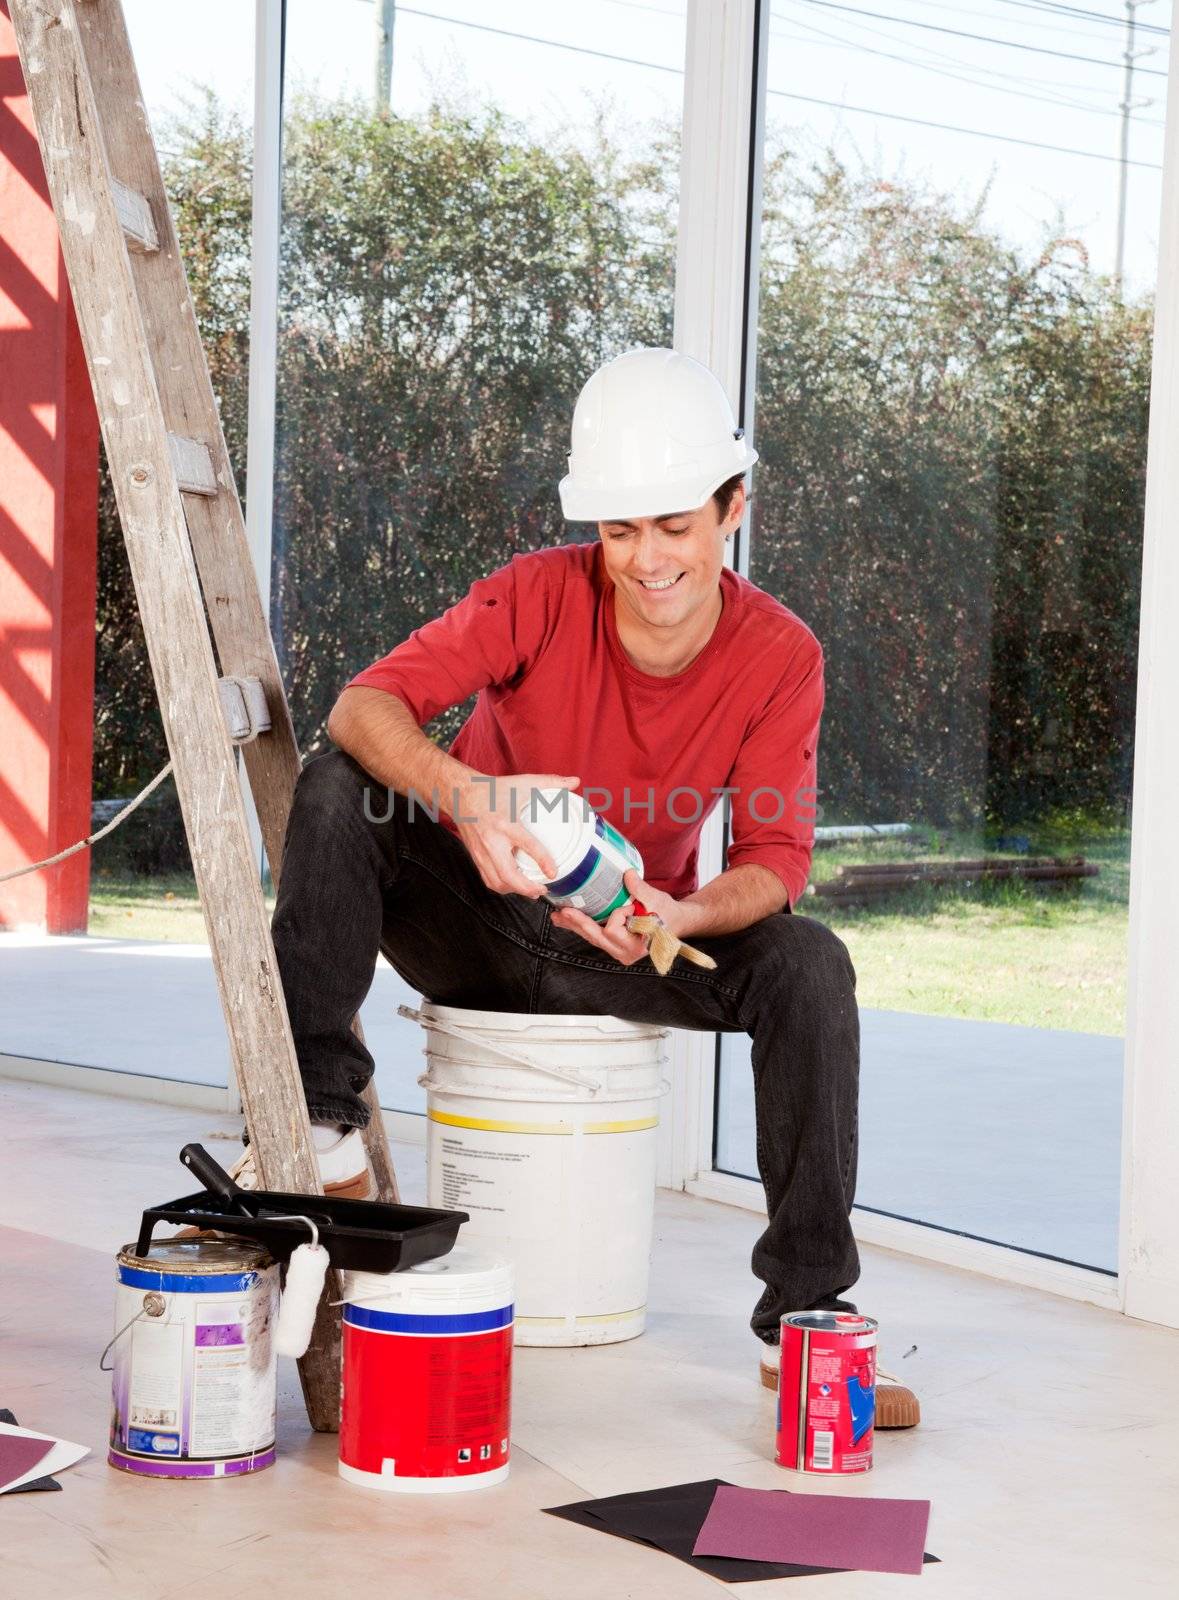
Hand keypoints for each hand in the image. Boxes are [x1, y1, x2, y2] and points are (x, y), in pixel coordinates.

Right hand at [453, 772, 579, 898]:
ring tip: (532, 891)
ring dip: (515, 891)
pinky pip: (488, 879)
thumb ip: (550, 782)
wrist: (461, 795)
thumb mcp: (523, 783)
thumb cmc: (492, 791)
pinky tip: (514, 886)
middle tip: (543, 890)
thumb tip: (575, 782)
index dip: (542, 860)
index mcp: (506, 824)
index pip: (526, 844)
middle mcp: (492, 841)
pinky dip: (502, 887)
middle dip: (526, 888)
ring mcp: (482, 852)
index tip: (553, 872)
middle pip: (507, 874)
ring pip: (496, 882)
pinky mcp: (476, 857)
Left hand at [549, 869, 692, 964]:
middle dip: (579, 923)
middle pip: (596, 937)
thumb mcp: (657, 900)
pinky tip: (567, 920)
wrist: (676, 922)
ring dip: (575, 926)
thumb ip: (641, 889)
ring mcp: (618, 950)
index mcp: (637, 945)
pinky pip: (594, 936)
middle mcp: (625, 952)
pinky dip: (581, 926)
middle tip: (563, 912)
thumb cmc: (669, 914)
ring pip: (592, 937)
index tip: (629, 905)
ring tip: (558, 916)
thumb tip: (627, 874)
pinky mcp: (613, 944)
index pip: (614, 931)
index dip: (617, 915)